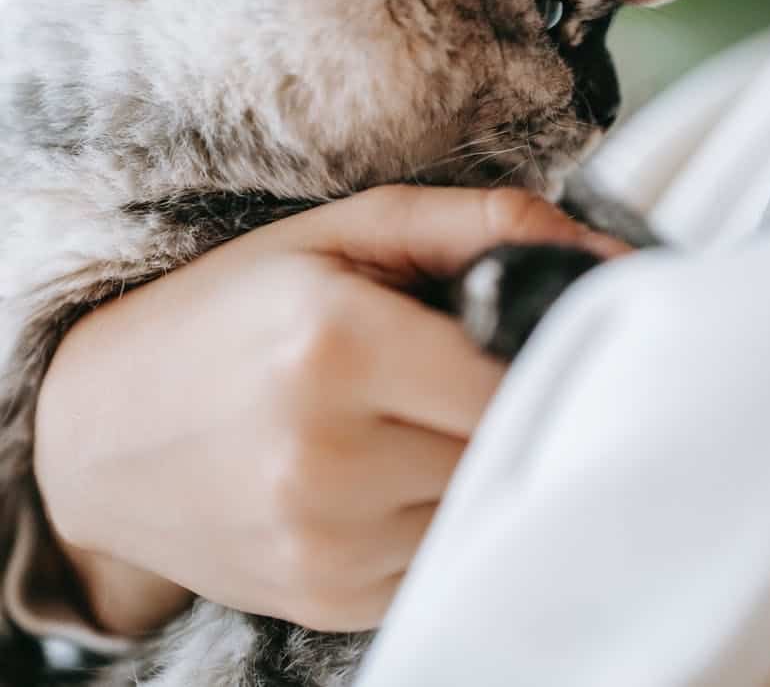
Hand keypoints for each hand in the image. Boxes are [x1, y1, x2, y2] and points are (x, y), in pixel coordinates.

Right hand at [34, 186, 613, 635]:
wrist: (100, 424)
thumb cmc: (228, 308)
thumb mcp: (344, 233)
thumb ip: (482, 226)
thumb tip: (611, 255)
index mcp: (337, 346)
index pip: (517, 376)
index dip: (546, 354)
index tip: (547, 335)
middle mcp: (331, 460)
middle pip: (506, 444)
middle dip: (510, 404)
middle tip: (474, 365)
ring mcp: (326, 544)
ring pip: (481, 507)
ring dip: (475, 461)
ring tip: (420, 415)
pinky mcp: (326, 601)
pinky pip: (440, 560)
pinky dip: (436, 514)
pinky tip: (389, 470)